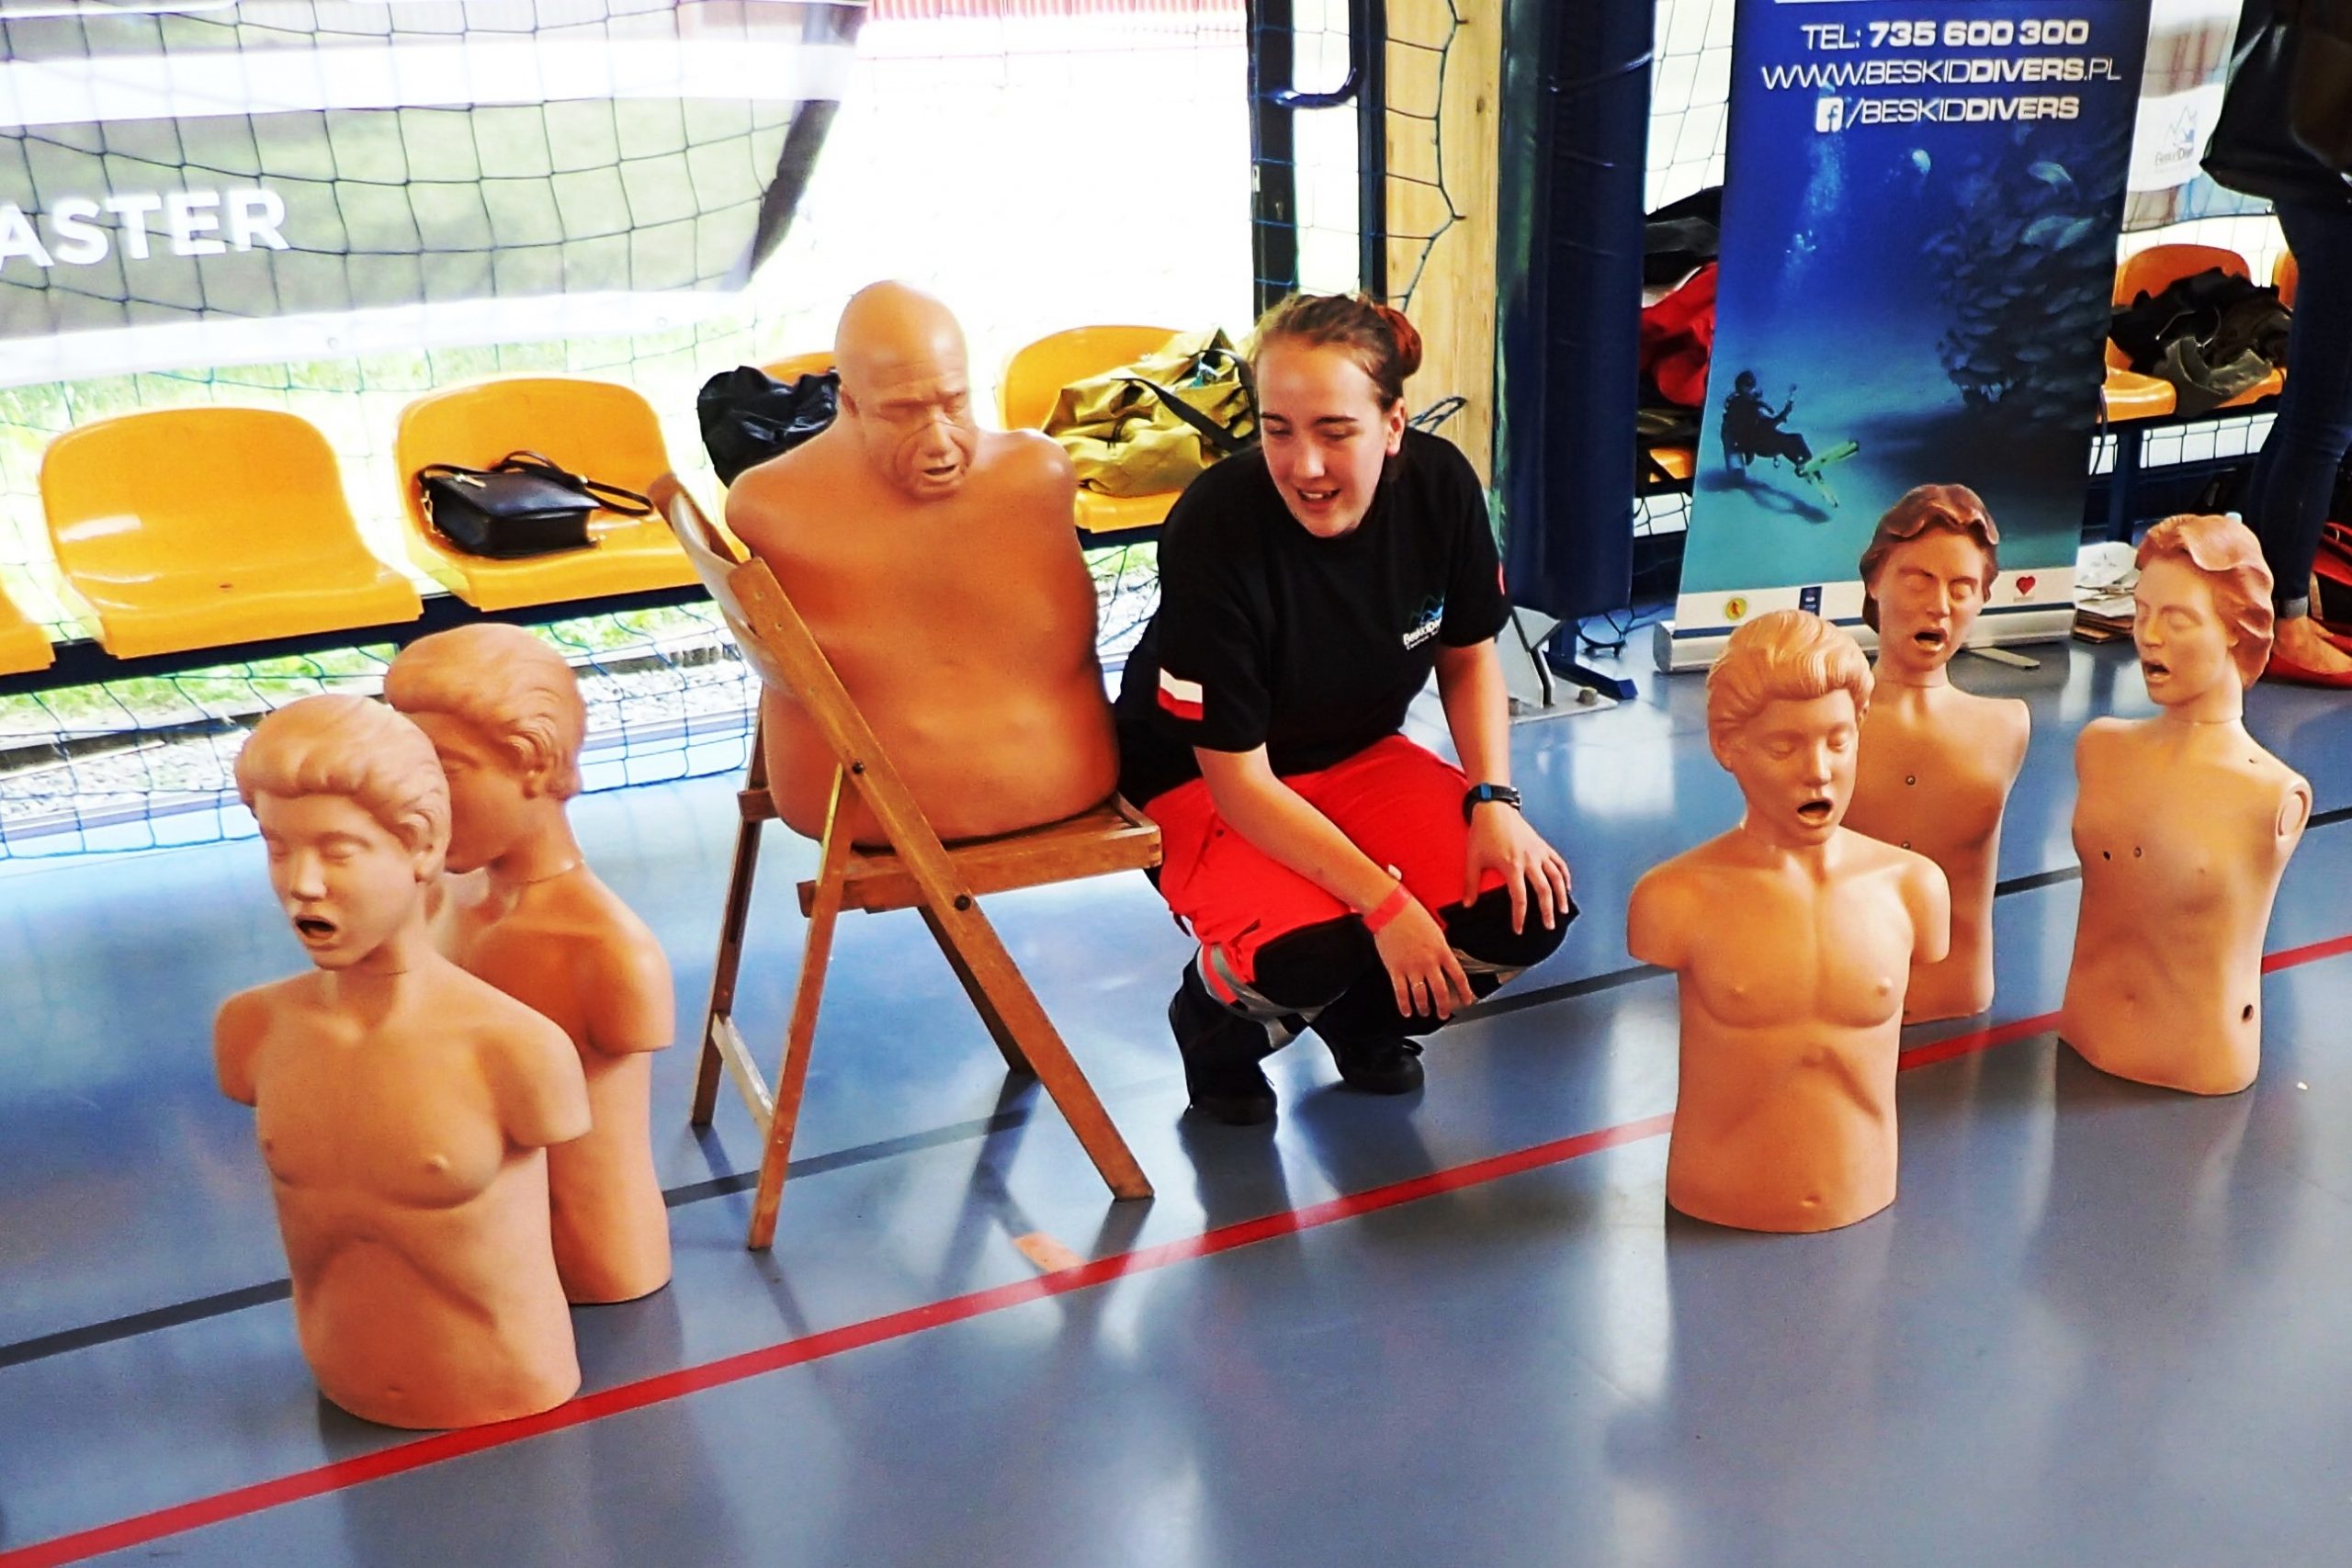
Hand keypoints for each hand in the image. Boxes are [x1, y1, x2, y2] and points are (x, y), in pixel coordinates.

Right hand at [1370, 890, 1475, 1020]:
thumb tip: (1443, 960)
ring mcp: (1411, 967)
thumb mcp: (1435, 929)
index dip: (1465, 992)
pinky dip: (1404, 1005)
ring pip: (1421, 995)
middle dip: (1444, 1006)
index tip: (1468, 1000)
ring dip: (1424, 1007)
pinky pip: (1401, 992)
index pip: (1459, 976)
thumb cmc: (1411, 914)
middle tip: (1443, 1014)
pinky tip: (1406, 1011)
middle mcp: (1428, 962)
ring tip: (1424, 1013)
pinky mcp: (1395, 969)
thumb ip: (1440, 947)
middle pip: (1441, 991)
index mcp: (1441, 950)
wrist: (1390, 908)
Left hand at [1464, 807, 1571, 933]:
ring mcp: (1538, 852)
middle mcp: (1529, 860)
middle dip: (1547, 911)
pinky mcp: (1542, 845)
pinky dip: (1564, 876)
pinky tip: (1566, 888)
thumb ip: (1471, 884)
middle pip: (1544, 890)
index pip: (1519, 897)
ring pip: (1556, 877)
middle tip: (1549, 926)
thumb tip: (1467, 905)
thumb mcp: (1473, 859)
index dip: (1520, 916)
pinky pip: (1558, 862)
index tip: (1519, 929)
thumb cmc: (1482, 833)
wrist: (1493, 808)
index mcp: (1511, 865)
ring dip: (1561, 895)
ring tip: (1563, 911)